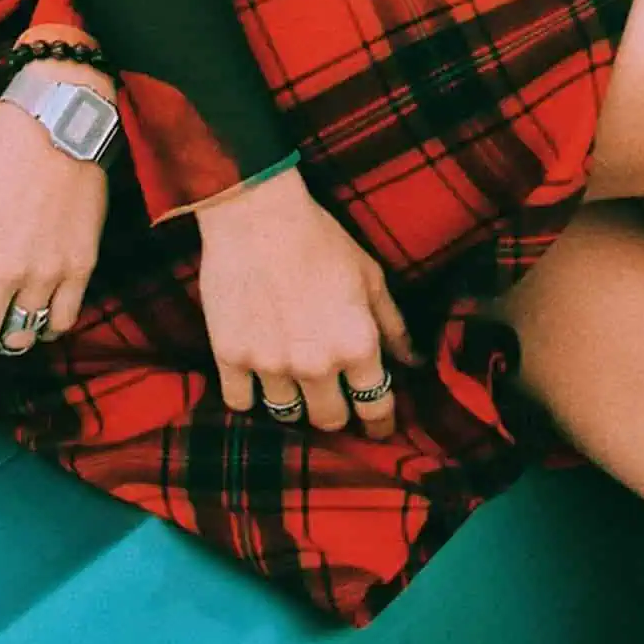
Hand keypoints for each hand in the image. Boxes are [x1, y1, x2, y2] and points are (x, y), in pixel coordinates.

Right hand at [195, 165, 418, 440]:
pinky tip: (257, 377)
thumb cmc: (320, 238)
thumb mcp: (369, 276)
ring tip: (293, 382)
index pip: (376, 408)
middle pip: (329, 421)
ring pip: (285, 415)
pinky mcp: (231, 358)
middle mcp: (316, 364)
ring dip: (294, 402)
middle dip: (335, 414)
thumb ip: (392, 325)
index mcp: (357, 344)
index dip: (380, 424)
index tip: (378, 428)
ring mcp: (271, 365)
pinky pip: (241, 403)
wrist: (257, 215)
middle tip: (332, 399)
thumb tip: (413, 361)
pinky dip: (250, 396)